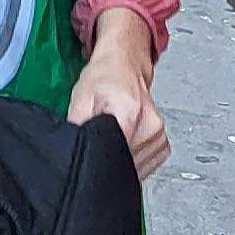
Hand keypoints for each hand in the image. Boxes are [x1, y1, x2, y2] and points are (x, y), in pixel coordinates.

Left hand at [66, 10, 170, 176]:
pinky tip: (123, 142)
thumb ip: (76, 128)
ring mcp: (159, 136)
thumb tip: (72, 152)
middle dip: (108, 158)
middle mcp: (150, 125)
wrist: (124, 66)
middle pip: (124, 164)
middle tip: (101, 139)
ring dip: (120, 160)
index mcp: (129, 112)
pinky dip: (131, 159)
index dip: (100, 158)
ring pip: (134, 168)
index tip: (93, 150)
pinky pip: (144, 164)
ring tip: (113, 136)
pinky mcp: (162, 145)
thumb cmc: (103, 79)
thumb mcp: (80, 99)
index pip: (115, 154)